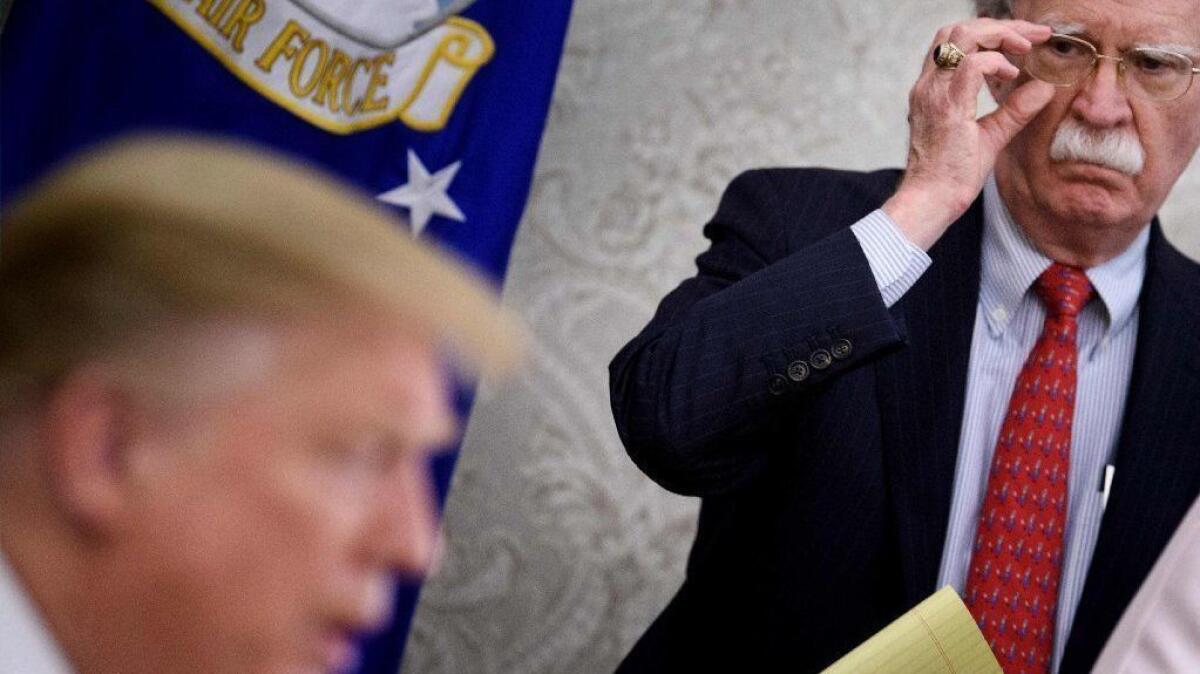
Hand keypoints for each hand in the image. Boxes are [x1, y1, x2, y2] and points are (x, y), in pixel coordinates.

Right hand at [884, 18, 1056, 249]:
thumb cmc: (952, 175)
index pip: (955, 40)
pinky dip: (996, 61)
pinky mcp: (946, 107)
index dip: (992, 31)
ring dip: (1000, 35)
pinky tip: (1011, 73)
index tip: (1024, 41)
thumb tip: (1045, 87)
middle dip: (1000, 26)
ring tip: (1025, 47)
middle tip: (1033, 35)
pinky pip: (972, 65)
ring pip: (963, 37)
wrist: (931, 200)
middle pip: (958, 29)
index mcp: (933, 89)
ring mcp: (934, 94)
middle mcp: (929, 86)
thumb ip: (1014, 110)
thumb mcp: (990, 135)